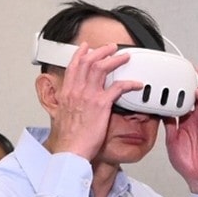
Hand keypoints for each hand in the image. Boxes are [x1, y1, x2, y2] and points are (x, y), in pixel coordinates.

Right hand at [47, 43, 143, 161]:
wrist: (70, 149)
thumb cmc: (68, 138)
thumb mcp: (61, 116)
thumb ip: (67, 105)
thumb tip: (69, 104)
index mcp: (67, 92)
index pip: (74, 66)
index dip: (81, 54)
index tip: (86, 47)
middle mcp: (78, 90)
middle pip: (89, 61)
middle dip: (101, 51)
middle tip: (110, 48)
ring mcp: (90, 96)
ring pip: (102, 68)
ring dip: (115, 60)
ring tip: (124, 57)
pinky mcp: (102, 104)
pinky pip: (118, 87)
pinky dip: (129, 83)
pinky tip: (136, 84)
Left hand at [164, 66, 197, 192]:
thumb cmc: (187, 162)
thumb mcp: (171, 140)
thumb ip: (169, 125)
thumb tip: (161, 113)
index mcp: (187, 122)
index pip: (185, 101)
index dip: (182, 90)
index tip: (177, 79)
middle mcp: (197, 120)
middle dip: (197, 82)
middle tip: (193, 68)